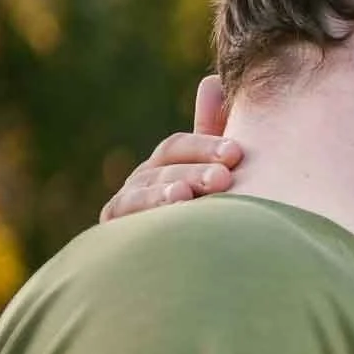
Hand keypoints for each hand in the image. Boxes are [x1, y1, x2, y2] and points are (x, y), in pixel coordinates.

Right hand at [99, 76, 241, 222]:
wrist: (188, 270)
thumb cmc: (211, 211)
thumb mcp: (213, 170)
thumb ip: (212, 131)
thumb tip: (212, 82)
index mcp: (167, 163)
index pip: (179, 147)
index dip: (206, 146)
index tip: (237, 154)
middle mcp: (143, 179)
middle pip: (165, 168)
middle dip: (196, 171)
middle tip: (225, 180)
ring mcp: (127, 204)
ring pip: (145, 192)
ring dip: (168, 192)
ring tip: (188, 197)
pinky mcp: (115, 230)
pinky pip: (126, 218)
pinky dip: (145, 215)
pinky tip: (168, 215)